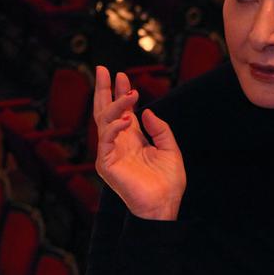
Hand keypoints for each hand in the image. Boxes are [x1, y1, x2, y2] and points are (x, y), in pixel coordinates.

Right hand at [93, 66, 185, 219]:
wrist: (164, 205)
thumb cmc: (168, 181)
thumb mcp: (170, 148)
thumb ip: (160, 129)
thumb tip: (145, 111)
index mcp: (133, 138)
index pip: (123, 110)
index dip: (120, 92)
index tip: (121, 75)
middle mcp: (119, 142)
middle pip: (106, 111)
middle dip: (104, 90)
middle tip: (103, 69)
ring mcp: (111, 153)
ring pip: (105, 122)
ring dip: (116, 105)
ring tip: (130, 93)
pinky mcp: (107, 165)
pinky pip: (105, 142)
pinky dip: (114, 128)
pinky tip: (126, 119)